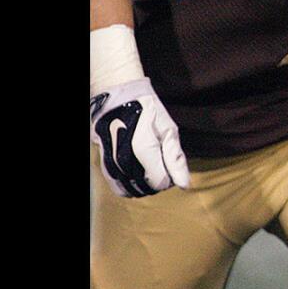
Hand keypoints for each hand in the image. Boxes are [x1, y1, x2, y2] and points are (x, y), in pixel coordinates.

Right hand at [90, 77, 190, 196]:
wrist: (118, 99)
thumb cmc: (147, 111)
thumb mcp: (169, 130)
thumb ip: (175, 159)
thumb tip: (185, 185)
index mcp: (143, 148)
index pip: (160, 181)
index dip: (170, 179)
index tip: (171, 166)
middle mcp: (123, 158)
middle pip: (146, 187)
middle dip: (158, 182)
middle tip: (162, 166)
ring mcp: (110, 161)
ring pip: (131, 189)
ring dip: (144, 185)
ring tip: (150, 168)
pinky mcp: (103, 162)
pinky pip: (116, 185)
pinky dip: (128, 185)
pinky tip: (136, 174)